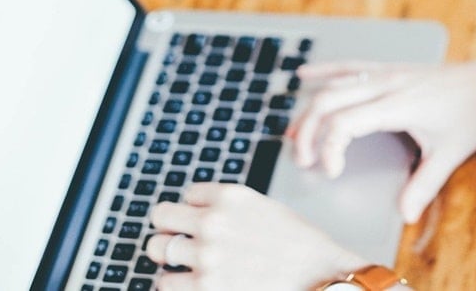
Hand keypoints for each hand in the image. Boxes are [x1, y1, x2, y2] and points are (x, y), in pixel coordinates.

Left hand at [146, 183, 367, 289]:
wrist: (318, 275)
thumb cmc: (298, 244)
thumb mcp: (263, 207)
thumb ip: (229, 207)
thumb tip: (198, 214)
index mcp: (230, 196)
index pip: (187, 194)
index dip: (196, 207)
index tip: (203, 218)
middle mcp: (213, 222)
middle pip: (161, 216)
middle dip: (170, 228)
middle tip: (179, 237)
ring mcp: (206, 256)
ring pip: (158, 249)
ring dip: (170, 257)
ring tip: (185, 262)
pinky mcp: (204, 287)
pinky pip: (166, 283)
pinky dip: (175, 283)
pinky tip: (192, 282)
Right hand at [289, 51, 475, 223]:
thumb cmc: (475, 113)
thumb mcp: (452, 153)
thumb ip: (425, 184)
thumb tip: (406, 214)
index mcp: (398, 104)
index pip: (344, 123)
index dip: (329, 149)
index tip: (332, 173)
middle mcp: (387, 83)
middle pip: (329, 101)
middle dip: (308, 132)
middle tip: (303, 161)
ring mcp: (387, 72)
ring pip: (335, 84)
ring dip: (310, 109)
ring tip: (294, 135)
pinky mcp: (391, 68)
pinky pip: (350, 66)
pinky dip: (324, 71)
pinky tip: (304, 76)